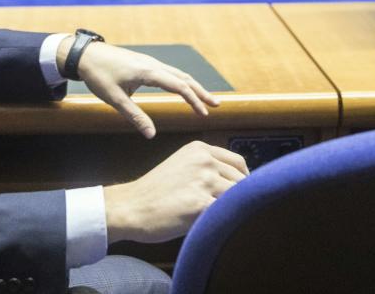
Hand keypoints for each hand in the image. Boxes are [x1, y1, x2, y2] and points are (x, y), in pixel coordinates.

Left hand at [58, 39, 219, 137]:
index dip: (194, 101)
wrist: (85, 55)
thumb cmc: (99, 75)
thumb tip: (151, 135)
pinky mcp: (145, 63)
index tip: (204, 115)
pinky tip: (183, 89)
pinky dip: (182, 81)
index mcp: (149, 72)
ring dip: (193, 86)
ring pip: (178, 73)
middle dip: (201, 92)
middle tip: (217, 105)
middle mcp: (153, 64)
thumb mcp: (115, 99)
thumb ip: (135, 116)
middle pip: (184, 78)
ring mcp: (150, 62)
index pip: (179, 86)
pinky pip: (169, 72)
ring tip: (205, 99)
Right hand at [104, 141, 247, 243]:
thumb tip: (239, 183)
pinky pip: (228, 213)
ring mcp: (204, 180)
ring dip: (233, 210)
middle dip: (240, 197)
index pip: (238, 162)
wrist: (131, 207)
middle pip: (242, 181)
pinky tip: (214, 227)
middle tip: (229, 211)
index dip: (243, 180)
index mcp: (199, 149)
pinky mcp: (202, 203)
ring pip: (239, 198)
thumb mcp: (181, 166)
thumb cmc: (155, 192)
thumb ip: (206, 168)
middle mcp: (204, 160)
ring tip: (219, 219)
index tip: (240, 194)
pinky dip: (225, 221)